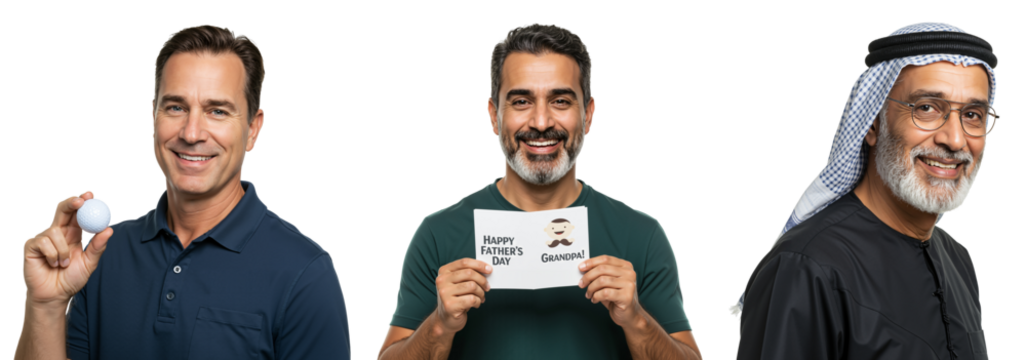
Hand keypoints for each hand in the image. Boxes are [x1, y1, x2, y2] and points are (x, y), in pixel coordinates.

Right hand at [23, 190, 113, 307]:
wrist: (55, 295)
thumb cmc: (71, 279)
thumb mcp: (89, 262)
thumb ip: (97, 246)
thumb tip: (109, 229)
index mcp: (73, 233)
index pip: (77, 212)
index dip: (82, 201)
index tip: (90, 194)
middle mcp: (58, 232)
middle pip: (62, 209)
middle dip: (71, 202)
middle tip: (81, 200)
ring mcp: (43, 238)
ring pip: (55, 230)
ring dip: (63, 249)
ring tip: (63, 264)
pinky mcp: (31, 246)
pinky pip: (44, 243)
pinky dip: (53, 255)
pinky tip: (52, 264)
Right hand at [435, 258, 491, 333]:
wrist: (446, 319)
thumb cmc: (456, 299)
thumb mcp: (458, 283)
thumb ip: (468, 274)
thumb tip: (486, 270)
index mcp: (444, 271)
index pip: (464, 262)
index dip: (479, 265)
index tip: (489, 270)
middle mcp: (442, 280)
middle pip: (469, 273)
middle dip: (482, 280)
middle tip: (487, 287)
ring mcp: (444, 293)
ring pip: (472, 286)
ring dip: (481, 293)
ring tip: (480, 297)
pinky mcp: (450, 305)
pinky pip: (472, 299)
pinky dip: (478, 302)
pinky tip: (475, 304)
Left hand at [578, 255, 641, 327]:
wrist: (628, 315)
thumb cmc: (615, 297)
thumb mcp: (608, 282)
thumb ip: (599, 274)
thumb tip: (583, 269)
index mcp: (625, 266)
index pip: (605, 259)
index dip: (591, 262)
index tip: (580, 268)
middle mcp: (629, 273)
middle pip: (602, 269)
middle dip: (588, 276)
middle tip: (581, 284)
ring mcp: (629, 285)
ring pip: (602, 281)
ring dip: (591, 288)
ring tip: (589, 294)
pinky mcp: (626, 296)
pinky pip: (605, 293)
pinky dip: (596, 296)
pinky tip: (595, 300)